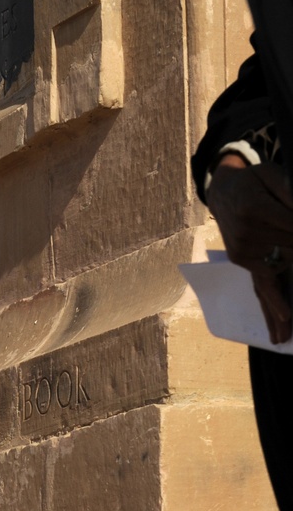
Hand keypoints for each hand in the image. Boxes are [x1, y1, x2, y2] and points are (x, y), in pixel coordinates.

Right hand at [207, 159, 292, 342]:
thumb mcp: (273, 176)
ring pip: (278, 278)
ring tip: (291, 335)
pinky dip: (273, 307)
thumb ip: (289, 192)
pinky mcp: (243, 262)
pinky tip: (280, 328)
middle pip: (291, 255)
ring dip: (287, 308)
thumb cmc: (255, 180)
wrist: (224, 190)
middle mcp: (247, 234)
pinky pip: (261, 287)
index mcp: (256, 209)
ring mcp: (243, 251)